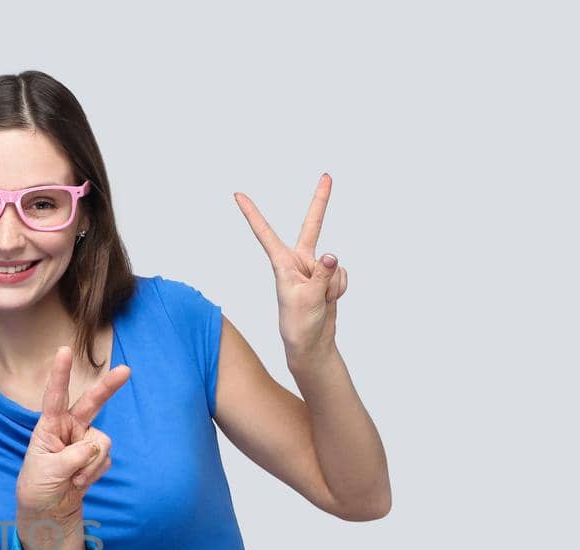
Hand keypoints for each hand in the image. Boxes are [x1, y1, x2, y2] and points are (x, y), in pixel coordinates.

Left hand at [14, 348, 128, 549]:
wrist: (48, 510)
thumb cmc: (38, 486)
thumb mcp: (48, 471)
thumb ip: (72, 457)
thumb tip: (95, 448)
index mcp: (49, 426)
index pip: (55, 397)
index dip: (60, 374)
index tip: (63, 351)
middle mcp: (69, 428)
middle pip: (92, 403)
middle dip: (109, 387)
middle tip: (126, 370)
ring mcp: (85, 441)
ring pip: (102, 443)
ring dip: (90, 465)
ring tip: (72, 479)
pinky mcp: (96, 457)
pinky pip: (105, 460)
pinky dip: (94, 474)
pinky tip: (79, 482)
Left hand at [234, 173, 349, 364]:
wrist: (311, 344)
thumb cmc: (299, 325)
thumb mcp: (308, 300)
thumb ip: (322, 276)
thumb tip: (332, 255)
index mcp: (282, 264)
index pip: (265, 233)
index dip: (252, 213)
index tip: (237, 194)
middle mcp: (297, 262)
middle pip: (312, 226)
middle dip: (321, 202)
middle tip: (328, 175)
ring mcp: (315, 268)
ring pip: (335, 264)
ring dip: (333, 285)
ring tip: (319, 302)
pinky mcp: (328, 277)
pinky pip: (342, 275)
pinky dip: (339, 289)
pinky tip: (329, 300)